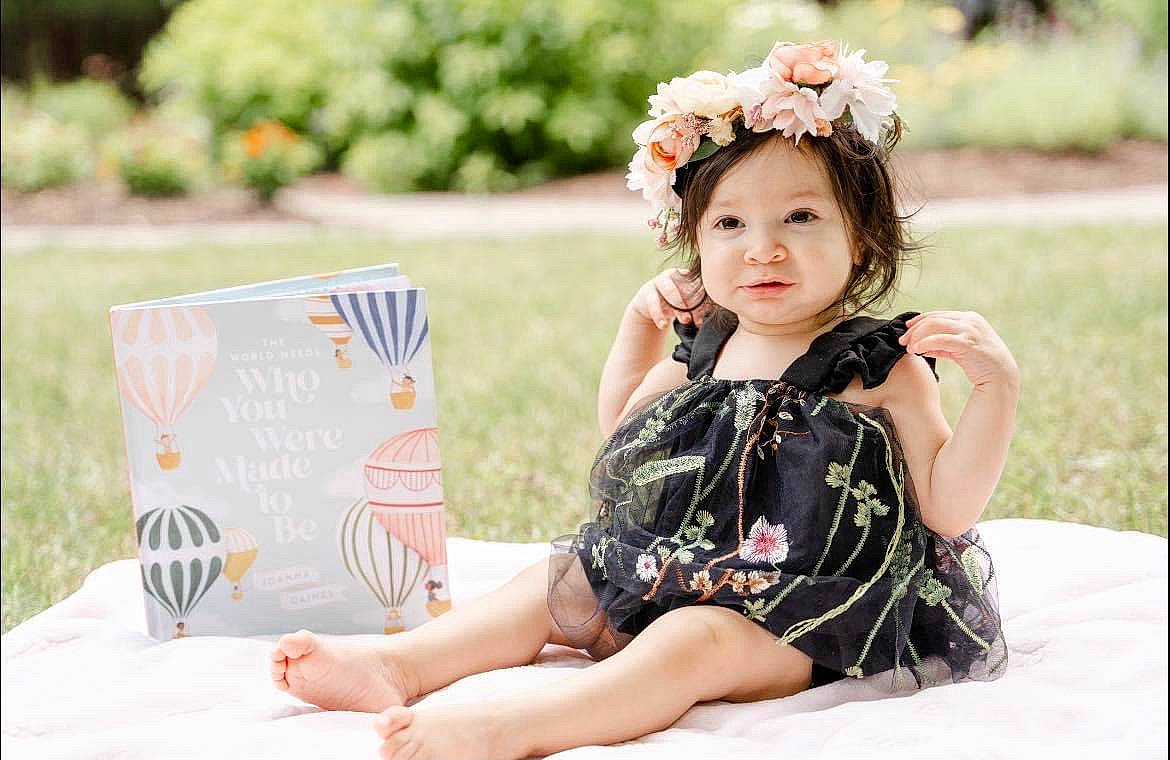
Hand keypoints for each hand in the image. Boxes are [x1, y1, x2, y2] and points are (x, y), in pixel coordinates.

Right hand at [629, 268, 707, 329]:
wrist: (651, 307)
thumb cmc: (675, 304)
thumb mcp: (687, 305)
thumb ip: (699, 306)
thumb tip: (715, 313)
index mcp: (688, 275)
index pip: (698, 286)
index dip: (703, 302)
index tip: (703, 320)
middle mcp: (674, 274)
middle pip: (686, 286)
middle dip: (693, 304)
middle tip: (697, 320)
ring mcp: (659, 281)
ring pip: (670, 291)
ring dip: (678, 307)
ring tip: (685, 322)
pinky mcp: (647, 291)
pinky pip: (653, 302)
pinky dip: (659, 315)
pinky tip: (663, 325)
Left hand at [899, 311, 1019, 390]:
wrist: (1002, 376)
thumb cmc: (980, 363)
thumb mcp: (958, 350)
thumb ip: (941, 345)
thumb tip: (920, 345)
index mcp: (968, 317)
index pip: (936, 315)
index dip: (918, 321)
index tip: (905, 331)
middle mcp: (969, 320)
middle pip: (933, 319)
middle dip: (914, 330)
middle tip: (902, 341)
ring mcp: (970, 330)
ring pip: (934, 326)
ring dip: (917, 336)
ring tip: (909, 348)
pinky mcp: (968, 343)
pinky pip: (941, 340)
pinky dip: (925, 343)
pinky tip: (917, 350)